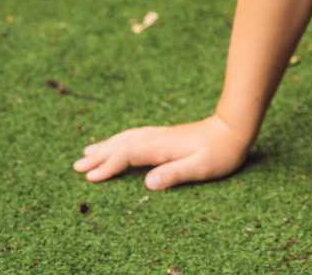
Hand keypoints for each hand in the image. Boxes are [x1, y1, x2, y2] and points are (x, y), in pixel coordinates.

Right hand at [72, 114, 252, 190]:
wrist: (234, 127)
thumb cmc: (221, 151)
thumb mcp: (201, 167)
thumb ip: (175, 174)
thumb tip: (148, 183)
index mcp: (162, 147)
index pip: (128, 155)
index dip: (109, 166)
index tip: (90, 177)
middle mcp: (157, 138)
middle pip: (122, 145)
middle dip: (99, 155)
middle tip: (76, 165)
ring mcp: (161, 135)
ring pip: (127, 138)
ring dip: (107, 146)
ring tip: (87, 152)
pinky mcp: (166, 136)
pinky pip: (135, 136)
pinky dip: (120, 140)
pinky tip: (117, 143)